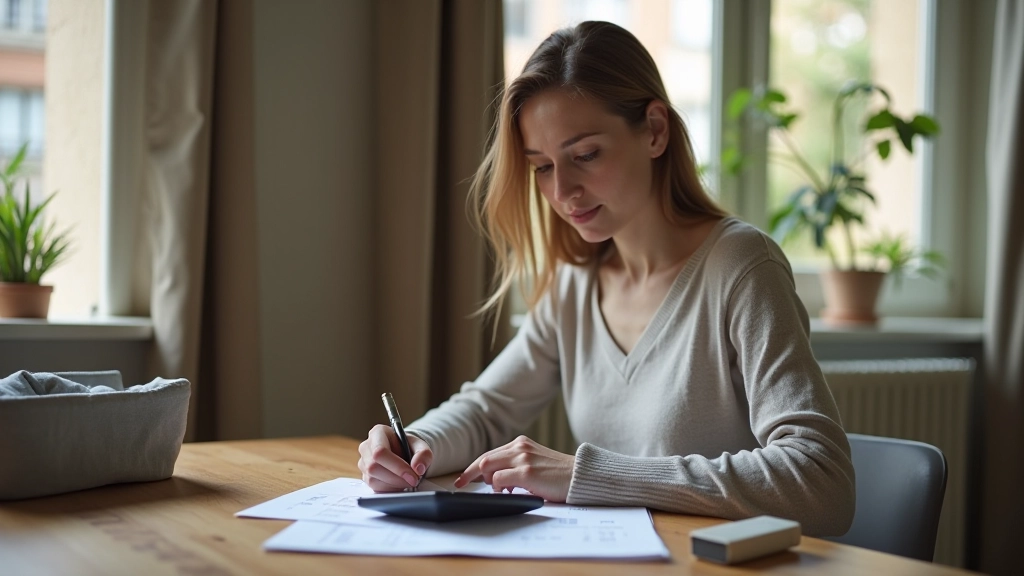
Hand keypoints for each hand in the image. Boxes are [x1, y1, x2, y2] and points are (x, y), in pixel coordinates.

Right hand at [357, 424, 433, 491]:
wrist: (404, 452)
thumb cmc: (409, 446)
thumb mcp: (421, 446)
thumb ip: (423, 454)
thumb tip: (418, 468)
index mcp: (378, 432)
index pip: (380, 451)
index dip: (397, 466)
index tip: (413, 475)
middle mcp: (366, 446)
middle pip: (374, 467)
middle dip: (396, 478)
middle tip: (414, 481)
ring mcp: (363, 462)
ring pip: (373, 479)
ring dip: (394, 484)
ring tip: (408, 481)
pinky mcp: (365, 476)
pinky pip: (374, 487)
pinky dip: (390, 489)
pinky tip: (400, 484)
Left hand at [454, 435, 574, 501]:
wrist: (580, 476)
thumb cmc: (559, 475)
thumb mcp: (535, 462)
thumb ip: (516, 465)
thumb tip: (494, 480)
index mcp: (521, 444)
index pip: (489, 454)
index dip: (472, 467)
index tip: (461, 479)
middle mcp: (519, 448)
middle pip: (483, 459)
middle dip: (470, 475)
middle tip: (464, 487)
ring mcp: (522, 459)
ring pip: (487, 467)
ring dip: (487, 482)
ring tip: (500, 490)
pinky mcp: (526, 472)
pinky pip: (497, 480)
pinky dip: (496, 488)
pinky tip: (507, 492)